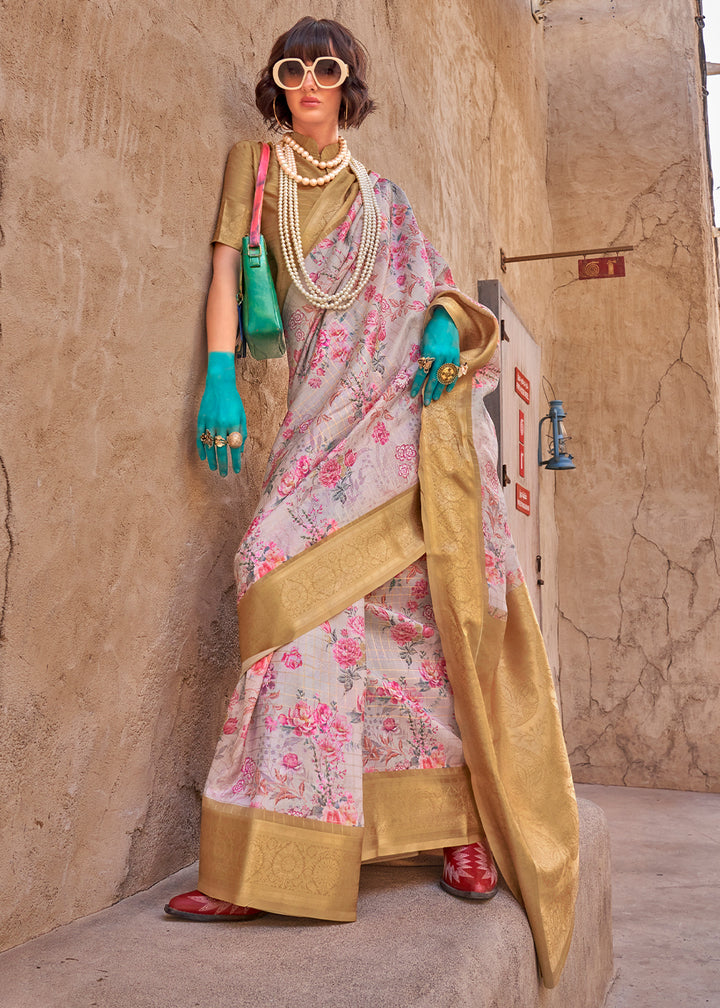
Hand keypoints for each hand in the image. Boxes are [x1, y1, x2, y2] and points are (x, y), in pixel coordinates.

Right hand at [196, 351, 246, 476]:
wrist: (219, 384)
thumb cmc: (234, 401)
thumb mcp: (242, 415)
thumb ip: (242, 432)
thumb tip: (241, 451)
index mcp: (234, 423)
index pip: (235, 447)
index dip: (236, 461)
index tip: (236, 471)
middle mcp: (221, 424)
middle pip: (222, 449)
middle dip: (223, 464)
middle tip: (224, 475)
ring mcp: (210, 422)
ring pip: (210, 445)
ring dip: (212, 459)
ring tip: (214, 469)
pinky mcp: (201, 419)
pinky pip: (200, 437)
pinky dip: (202, 448)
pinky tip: (204, 458)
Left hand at [410, 306, 459, 404]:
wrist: (446, 319)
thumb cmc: (431, 331)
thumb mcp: (424, 344)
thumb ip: (424, 357)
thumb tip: (422, 373)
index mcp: (429, 353)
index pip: (421, 373)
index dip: (417, 385)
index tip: (413, 395)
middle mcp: (440, 356)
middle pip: (433, 378)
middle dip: (429, 391)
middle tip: (426, 402)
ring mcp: (449, 356)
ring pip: (444, 377)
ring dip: (439, 389)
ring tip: (435, 398)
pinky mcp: (456, 355)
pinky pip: (454, 371)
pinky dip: (451, 381)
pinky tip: (448, 390)